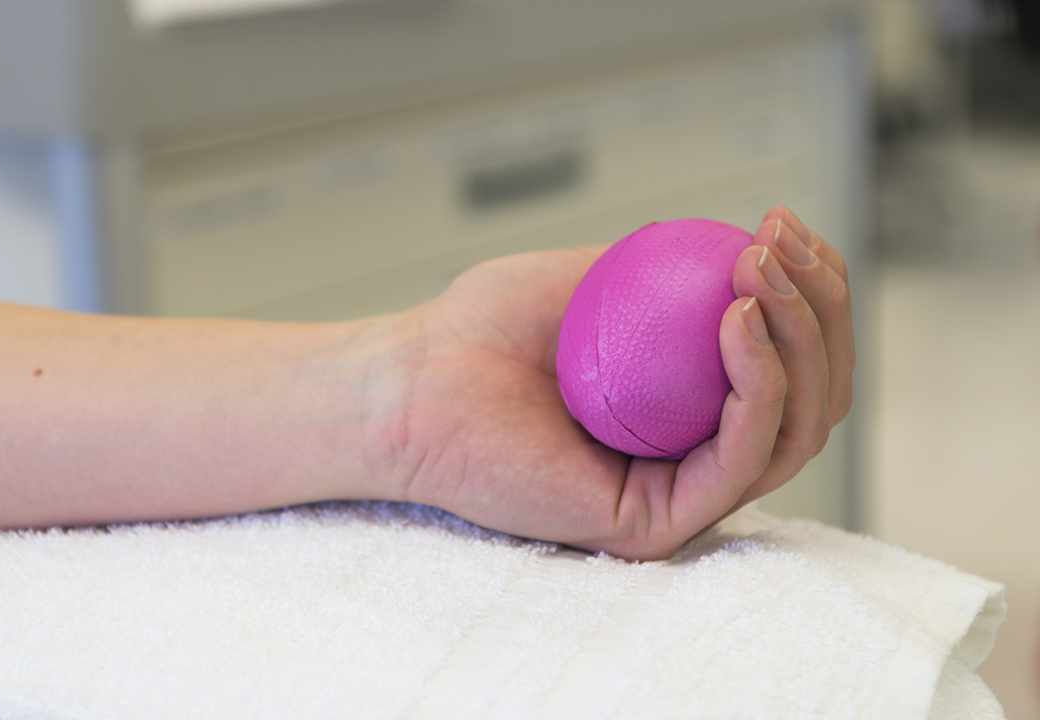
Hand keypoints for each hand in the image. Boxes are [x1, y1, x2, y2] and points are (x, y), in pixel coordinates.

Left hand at [387, 207, 853, 559]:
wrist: (414, 381)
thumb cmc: (482, 330)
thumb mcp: (598, 276)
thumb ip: (675, 272)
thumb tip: (750, 246)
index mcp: (689, 411)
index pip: (791, 364)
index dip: (810, 291)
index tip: (782, 223)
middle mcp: (694, 458)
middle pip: (813, 399)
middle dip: (822, 308)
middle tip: (779, 241)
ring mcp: (680, 496)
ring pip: (795, 431)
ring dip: (800, 338)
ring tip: (759, 269)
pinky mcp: (657, 524)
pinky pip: (741, 458)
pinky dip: (759, 382)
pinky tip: (737, 318)